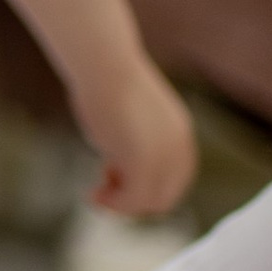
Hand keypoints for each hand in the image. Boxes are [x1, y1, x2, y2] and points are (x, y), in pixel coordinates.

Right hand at [78, 56, 197, 219]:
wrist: (104, 65)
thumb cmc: (106, 82)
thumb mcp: (128, 116)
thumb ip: (133, 141)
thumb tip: (118, 162)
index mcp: (180, 136)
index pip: (173, 182)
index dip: (143, 188)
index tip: (110, 177)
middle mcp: (179, 149)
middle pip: (164, 198)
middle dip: (132, 200)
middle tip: (101, 189)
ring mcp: (164, 158)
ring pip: (149, 203)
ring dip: (120, 205)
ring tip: (95, 194)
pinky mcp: (144, 163)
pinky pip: (133, 200)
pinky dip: (113, 204)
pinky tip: (91, 194)